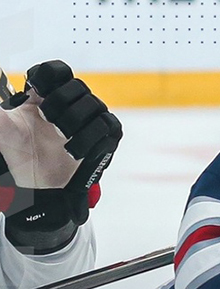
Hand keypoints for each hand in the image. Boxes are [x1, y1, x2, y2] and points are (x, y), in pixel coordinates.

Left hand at [0, 60, 120, 249]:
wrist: (38, 184)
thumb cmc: (21, 153)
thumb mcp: (2, 129)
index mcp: (45, 94)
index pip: (56, 71)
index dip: (47, 78)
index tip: (37, 93)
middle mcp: (71, 102)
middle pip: (77, 85)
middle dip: (59, 103)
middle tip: (46, 120)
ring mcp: (91, 118)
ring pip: (94, 105)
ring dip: (73, 122)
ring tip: (60, 139)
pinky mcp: (106, 136)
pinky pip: (107, 126)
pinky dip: (89, 139)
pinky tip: (73, 151)